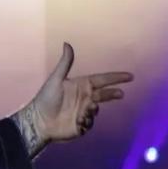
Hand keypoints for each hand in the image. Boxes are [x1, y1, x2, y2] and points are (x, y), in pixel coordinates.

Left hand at [14, 43, 132, 154]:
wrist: (38, 121)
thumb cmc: (46, 98)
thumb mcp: (56, 79)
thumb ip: (65, 63)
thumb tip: (67, 43)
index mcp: (82, 85)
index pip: (102, 80)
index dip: (115, 78)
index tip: (129, 76)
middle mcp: (85, 98)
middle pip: (104, 94)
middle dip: (113, 93)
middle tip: (120, 94)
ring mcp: (84, 112)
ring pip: (97, 109)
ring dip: (93, 109)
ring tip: (85, 109)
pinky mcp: (81, 125)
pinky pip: (90, 122)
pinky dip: (87, 120)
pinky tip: (78, 120)